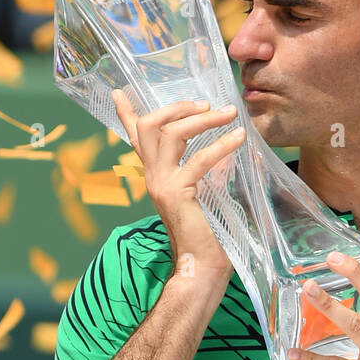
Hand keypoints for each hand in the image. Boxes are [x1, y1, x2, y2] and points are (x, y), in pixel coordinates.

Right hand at [111, 90, 245, 276]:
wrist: (202, 267)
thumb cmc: (208, 235)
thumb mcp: (206, 192)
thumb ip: (209, 169)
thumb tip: (228, 141)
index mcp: (156, 176)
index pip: (137, 139)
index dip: (127, 114)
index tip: (120, 91)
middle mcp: (153, 177)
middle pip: (150, 126)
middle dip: (177, 107)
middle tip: (206, 104)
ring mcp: (161, 184)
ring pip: (169, 134)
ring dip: (200, 119)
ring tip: (228, 114)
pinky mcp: (177, 194)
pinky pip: (199, 160)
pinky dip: (221, 145)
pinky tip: (239, 138)